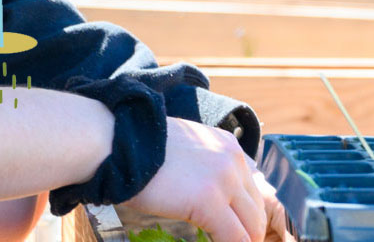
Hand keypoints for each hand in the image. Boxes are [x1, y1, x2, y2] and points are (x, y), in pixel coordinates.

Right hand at [124, 119, 291, 241]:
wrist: (117, 142)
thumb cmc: (138, 149)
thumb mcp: (183, 149)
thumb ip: (204, 167)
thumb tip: (209, 194)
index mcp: (228, 146)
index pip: (252, 188)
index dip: (246, 216)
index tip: (237, 232)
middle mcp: (233, 160)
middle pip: (256, 208)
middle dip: (249, 233)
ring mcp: (224, 180)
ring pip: (250, 225)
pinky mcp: (209, 201)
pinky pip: (234, 237)